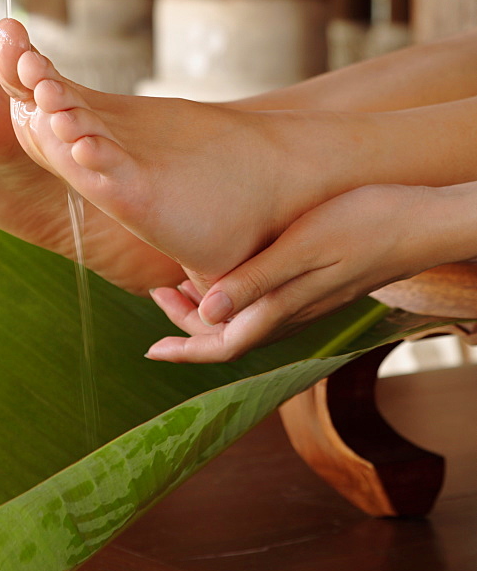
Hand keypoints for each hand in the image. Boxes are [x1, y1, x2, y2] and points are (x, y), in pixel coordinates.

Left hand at [146, 183, 442, 362]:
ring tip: (180, 282)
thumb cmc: (362, 226)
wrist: (419, 221)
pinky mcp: (318, 285)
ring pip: (246, 320)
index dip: (184, 349)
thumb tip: (206, 312)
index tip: (151, 349)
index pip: (223, 345)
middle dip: (187, 325)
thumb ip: (256, 282)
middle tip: (156, 291)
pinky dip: (235, 294)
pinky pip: (265, 304)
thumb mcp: (302, 248)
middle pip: (229, 336)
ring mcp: (307, 301)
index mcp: (284, 309)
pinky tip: (230, 270)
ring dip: (208, 309)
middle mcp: (293, 314)